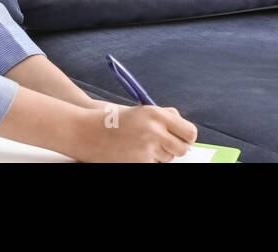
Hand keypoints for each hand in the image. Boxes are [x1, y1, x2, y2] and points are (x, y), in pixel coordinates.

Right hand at [72, 103, 197, 162]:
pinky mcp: (139, 163)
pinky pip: (154, 165)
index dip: (188, 137)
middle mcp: (155, 131)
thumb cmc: (115, 120)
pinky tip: (134, 153)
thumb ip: (166, 118)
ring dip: (159, 155)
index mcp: (157, 114)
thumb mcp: (143, 112)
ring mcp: (147, 149)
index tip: (183, 139)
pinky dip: (147, 161)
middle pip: (182, 149)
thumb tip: (187, 132)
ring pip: (167, 159)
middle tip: (166, 146)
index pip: (189, 132)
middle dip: (176, 149)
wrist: (87, 132)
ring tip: (141, 146)